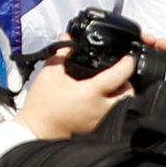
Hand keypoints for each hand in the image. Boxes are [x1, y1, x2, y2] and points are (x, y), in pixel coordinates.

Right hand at [17, 50, 134, 141]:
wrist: (37, 129)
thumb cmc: (43, 103)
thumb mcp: (50, 73)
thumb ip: (62, 53)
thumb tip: (67, 37)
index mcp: (91, 93)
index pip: (118, 76)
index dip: (127, 64)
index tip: (128, 58)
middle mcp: (100, 109)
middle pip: (128, 94)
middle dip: (127, 82)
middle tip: (118, 74)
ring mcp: (100, 121)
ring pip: (123, 106)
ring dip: (121, 95)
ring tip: (110, 87)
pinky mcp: (96, 129)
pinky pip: (113, 115)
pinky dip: (113, 106)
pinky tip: (101, 99)